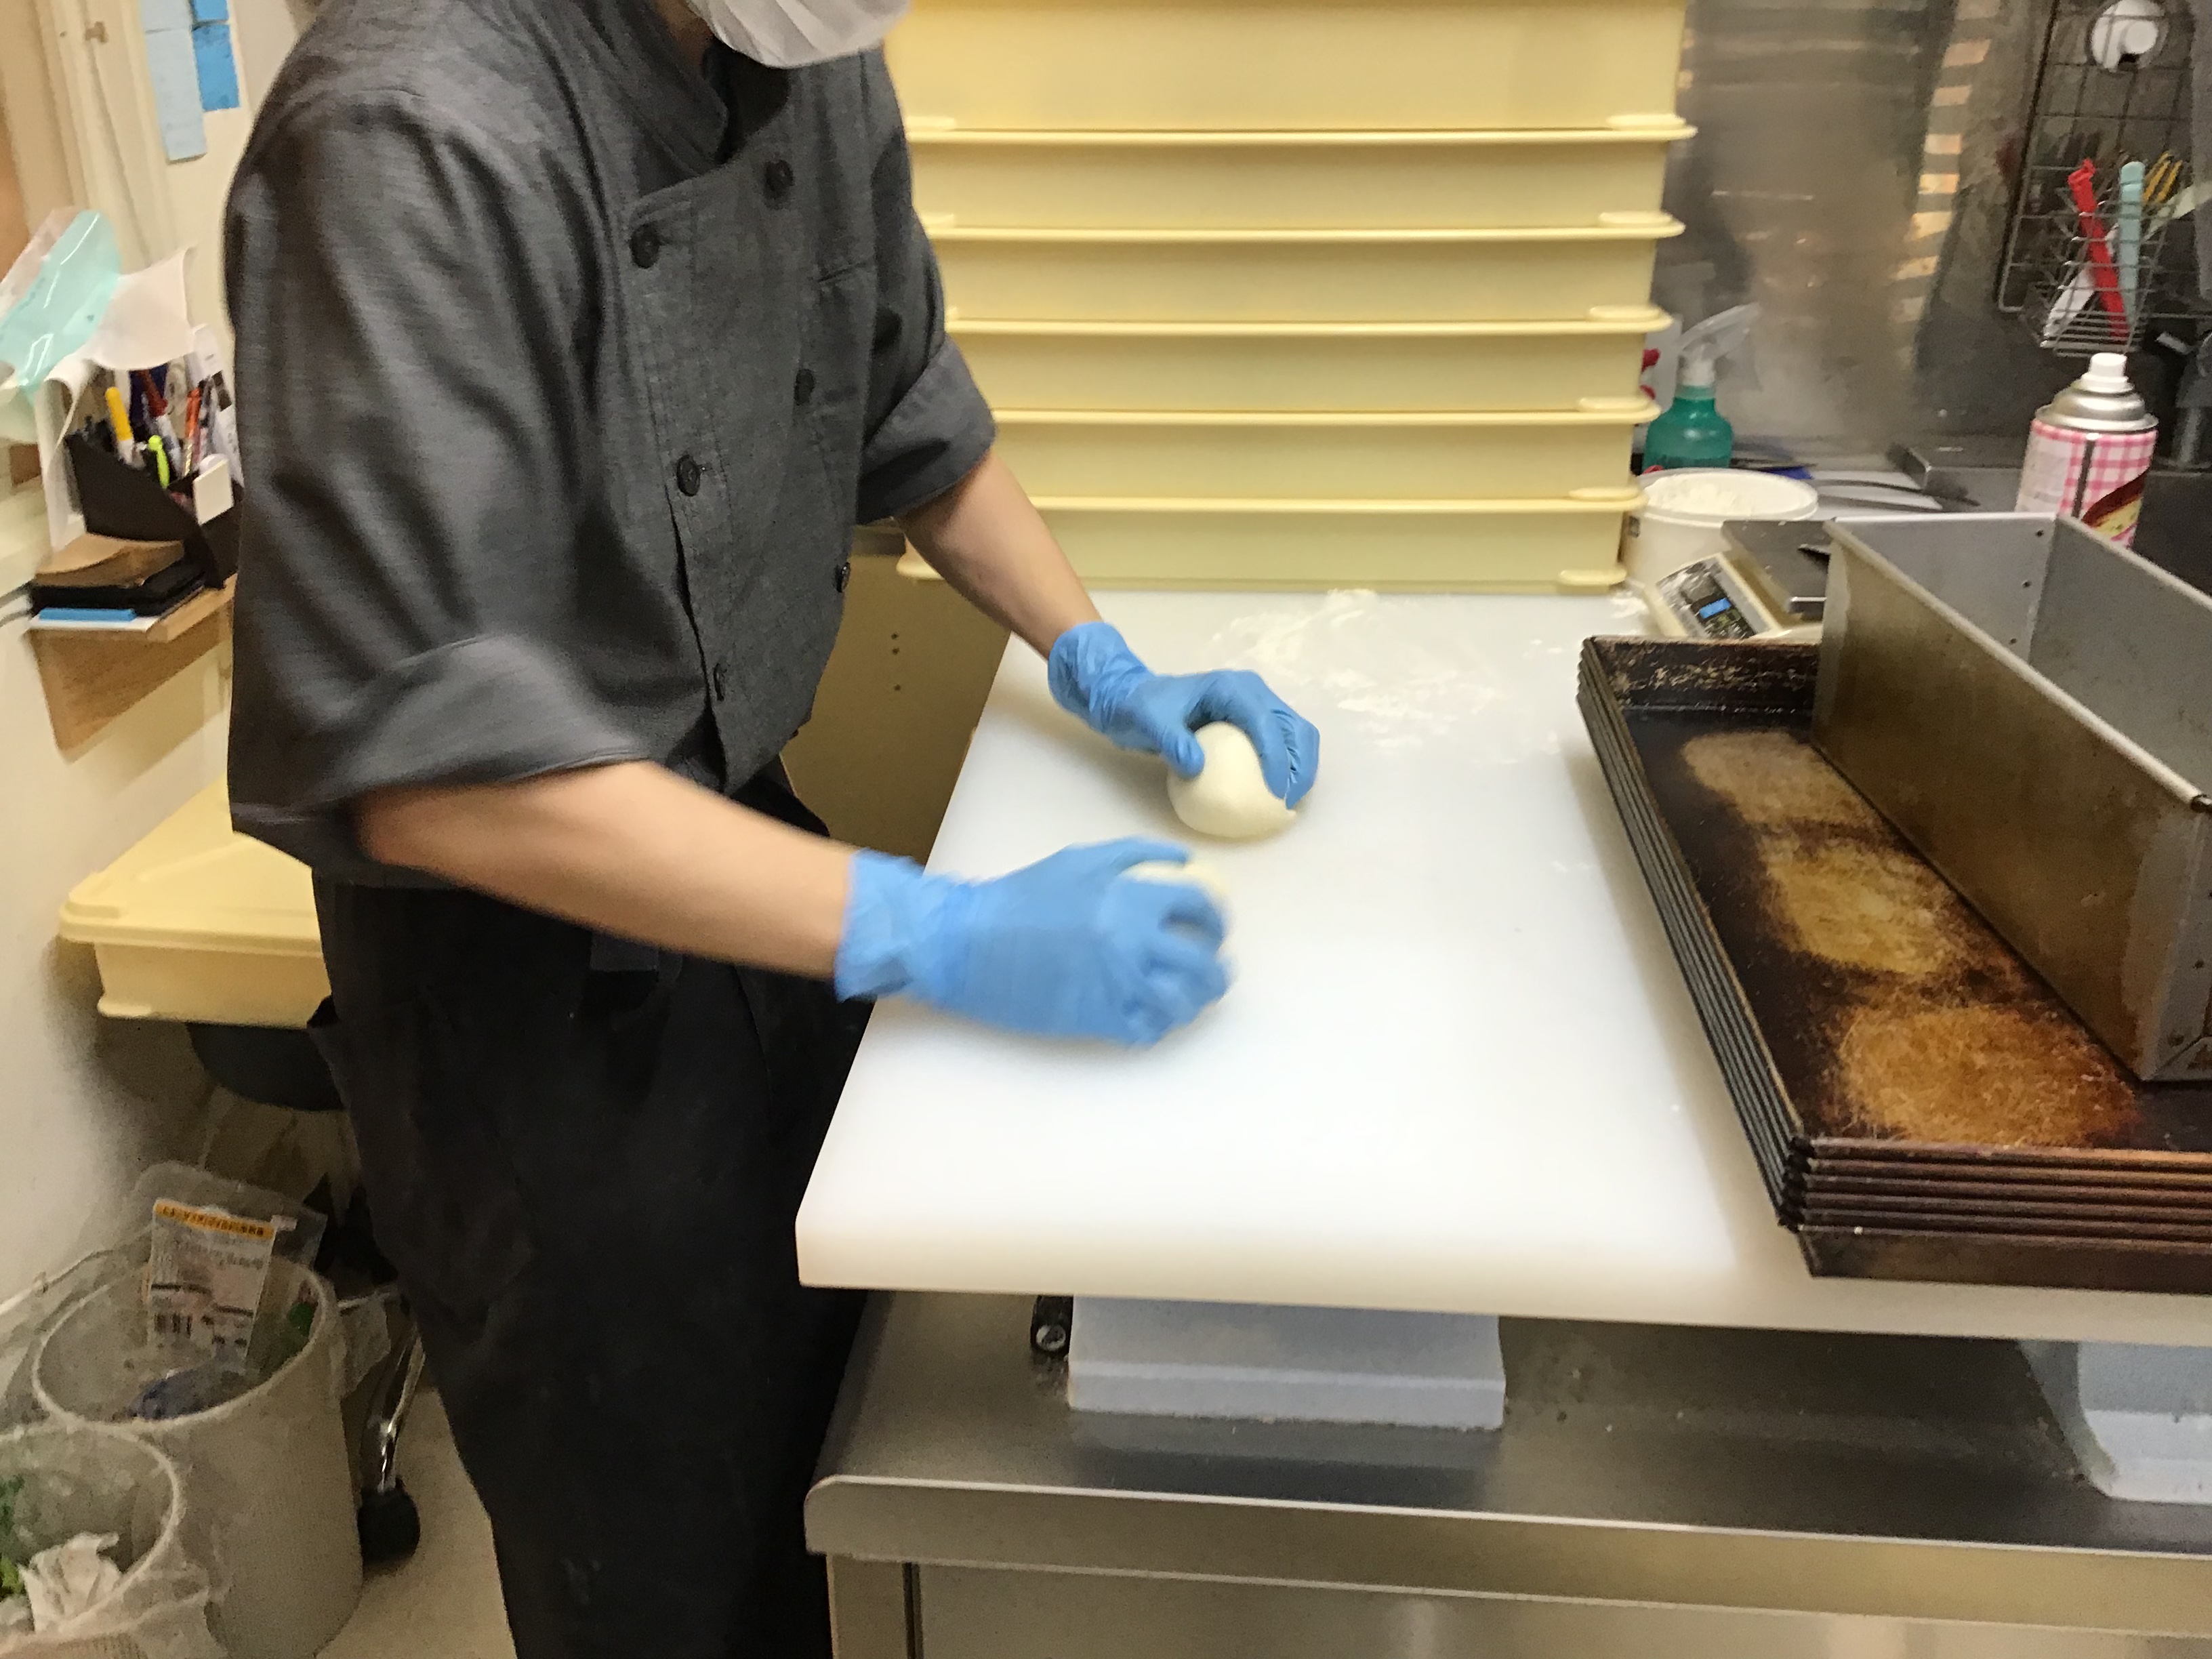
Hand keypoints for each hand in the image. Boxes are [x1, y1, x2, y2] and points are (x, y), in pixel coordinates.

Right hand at [835, 839, 1229, 1045]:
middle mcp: (1131, 940)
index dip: (1216, 921)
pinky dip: (1156, 1026)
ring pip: (1181, 1003)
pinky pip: (1146, 1030)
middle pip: (1201, 963)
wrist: (969, 942)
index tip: (1212, 930)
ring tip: (1186, 1000)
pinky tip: (1151, 1018)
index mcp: (1131, 896)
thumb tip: (1185, 862)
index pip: (1200, 908)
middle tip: (1210, 973)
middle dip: (1216, 972)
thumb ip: (1135, 856)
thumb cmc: (1022, 897)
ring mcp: (1115, 983)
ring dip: (1192, 1003)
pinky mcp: (1094, 1018)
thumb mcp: (1079, 860)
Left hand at [1047, 622, 1320, 805]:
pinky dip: (1288, 767)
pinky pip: (1281, 744)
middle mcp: (1252, 692)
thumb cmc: (1141, 708)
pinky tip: (1280, 795)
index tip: (1274, 792)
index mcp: (1231, 688)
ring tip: (1291, 802)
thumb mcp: (1150, 723)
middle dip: (1300, 765)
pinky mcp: (1253, 723)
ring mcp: (1255, 707)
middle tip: (1290, 801)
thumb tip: (1197, 768)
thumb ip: (1172, 742)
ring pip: (1295, 735)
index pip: (1266, 722)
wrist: (1131, 699)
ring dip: (1301, 768)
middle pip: (1294, 727)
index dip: (1276, 757)